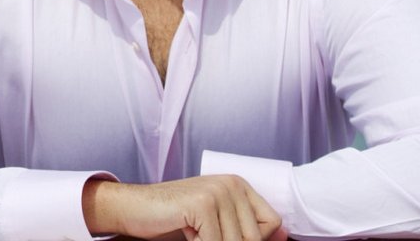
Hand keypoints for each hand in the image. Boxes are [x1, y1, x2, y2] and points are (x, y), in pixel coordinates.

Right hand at [81, 175, 286, 240]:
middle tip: (204, 234)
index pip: (272, 223)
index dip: (255, 240)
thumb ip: (246, 226)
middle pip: (254, 238)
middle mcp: (232, 183)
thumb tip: (284, 236)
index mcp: (238, 184)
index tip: (225, 236)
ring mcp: (217, 192)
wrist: (134, 207)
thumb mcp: (216, 220)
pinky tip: (186, 231)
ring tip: (195, 232)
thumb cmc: (174, 216)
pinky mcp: (203, 204)